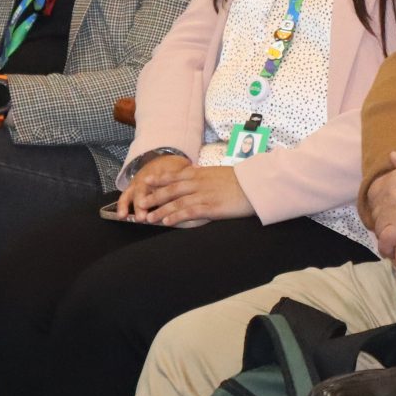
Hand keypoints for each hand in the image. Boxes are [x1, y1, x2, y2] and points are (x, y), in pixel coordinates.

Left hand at [124, 156, 253, 226]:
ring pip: (176, 202)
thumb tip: (196, 176)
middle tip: (140, 203)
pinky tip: (167, 222)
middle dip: (154, 197)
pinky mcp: (211, 207)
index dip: (159, 179)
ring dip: (161, 210)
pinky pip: (189, 213)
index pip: (175, 175)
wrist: (256, 185)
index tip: (146, 182)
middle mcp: (199, 183)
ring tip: (149, 218)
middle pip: (171, 190)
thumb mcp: (220, 173)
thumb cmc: (241, 180)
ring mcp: (204, 195)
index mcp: (201, 173)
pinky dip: (176, 217)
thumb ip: (205, 176)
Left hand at [366, 151, 395, 253]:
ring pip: (378, 227)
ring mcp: (393, 212)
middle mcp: (388, 195)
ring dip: (383, 233)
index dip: (379, 201)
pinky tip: (390, 252)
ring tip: (392, 240)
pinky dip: (385, 247)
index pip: (373, 192)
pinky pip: (385, 241)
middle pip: (375, 210)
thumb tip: (392, 156)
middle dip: (381, 218)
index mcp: (392, 178)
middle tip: (391, 225)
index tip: (386, 207)